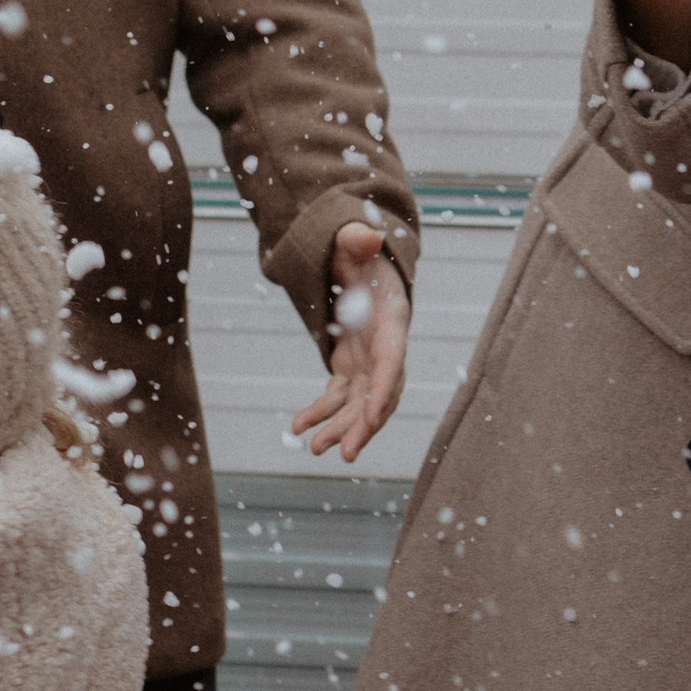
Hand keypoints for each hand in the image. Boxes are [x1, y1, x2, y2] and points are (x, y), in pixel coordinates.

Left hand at [289, 219, 409, 466]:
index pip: (393, 361)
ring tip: (315, 450)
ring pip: (358, 405)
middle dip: (364, 426)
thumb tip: (364, 236)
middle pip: (380, 395)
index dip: (385, 389)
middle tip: (346, 454)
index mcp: (391, 323)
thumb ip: (358, 242)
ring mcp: (368, 363)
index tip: (374, 416)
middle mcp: (385, 349)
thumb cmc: (362, 255)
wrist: (364, 268)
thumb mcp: (357, 244)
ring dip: (340, 428)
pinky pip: (337, 398)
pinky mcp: (351, 369)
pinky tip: (298, 426)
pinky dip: (320, 413)